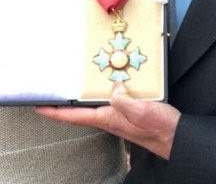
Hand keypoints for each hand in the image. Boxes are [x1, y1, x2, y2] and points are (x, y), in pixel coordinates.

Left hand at [35, 81, 180, 159]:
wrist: (176, 136)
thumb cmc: (158, 129)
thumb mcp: (140, 111)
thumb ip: (123, 100)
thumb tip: (112, 87)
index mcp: (108, 118)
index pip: (75, 116)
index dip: (55, 111)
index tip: (38, 106)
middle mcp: (110, 116)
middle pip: (81, 110)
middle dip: (65, 102)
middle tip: (51, 92)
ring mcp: (119, 113)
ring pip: (96, 102)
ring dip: (83, 96)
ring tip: (72, 85)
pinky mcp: (129, 109)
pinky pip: (113, 96)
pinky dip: (105, 88)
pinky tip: (109, 80)